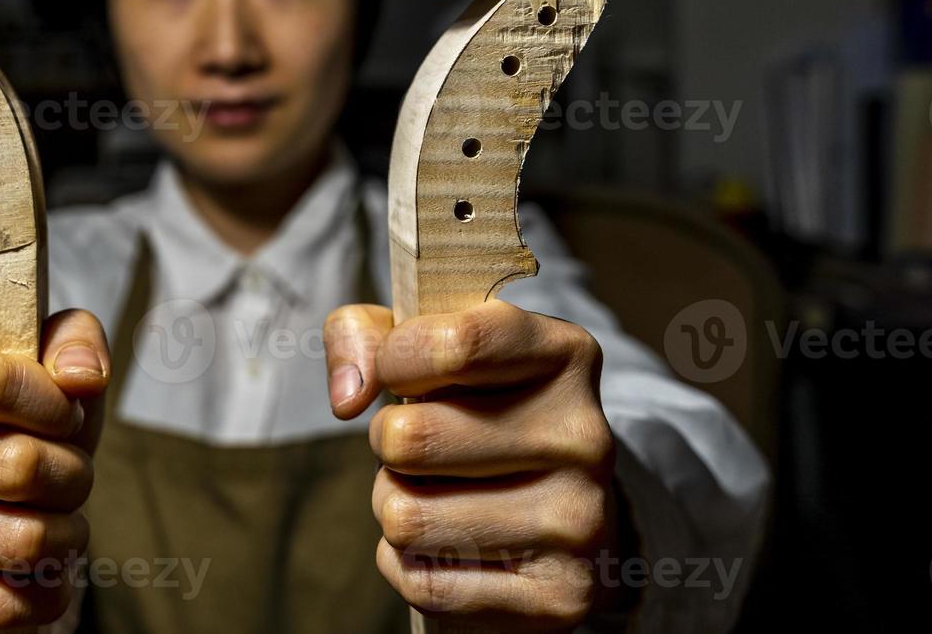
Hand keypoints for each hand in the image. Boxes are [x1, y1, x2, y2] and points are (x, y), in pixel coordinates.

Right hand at [0, 310, 110, 630]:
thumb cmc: (28, 418)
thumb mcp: (57, 361)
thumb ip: (75, 341)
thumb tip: (79, 377)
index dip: (54, 405)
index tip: (67, 413)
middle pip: (17, 467)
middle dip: (71, 476)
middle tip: (69, 476)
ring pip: (19, 540)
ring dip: (64, 536)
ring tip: (56, 521)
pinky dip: (38, 594)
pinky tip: (38, 571)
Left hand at [324, 299, 617, 631]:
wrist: (562, 514)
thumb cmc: (474, 411)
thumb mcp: (427, 347)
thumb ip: (364, 334)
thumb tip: (348, 398)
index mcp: (563, 356)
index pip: (455, 344)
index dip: (395, 359)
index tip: (395, 371)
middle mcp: (583, 436)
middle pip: (409, 438)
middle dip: (387, 444)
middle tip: (415, 445)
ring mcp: (580, 521)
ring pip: (406, 518)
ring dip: (394, 507)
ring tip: (433, 494)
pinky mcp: (561, 597)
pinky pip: (424, 584)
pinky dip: (409, 566)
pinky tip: (446, 545)